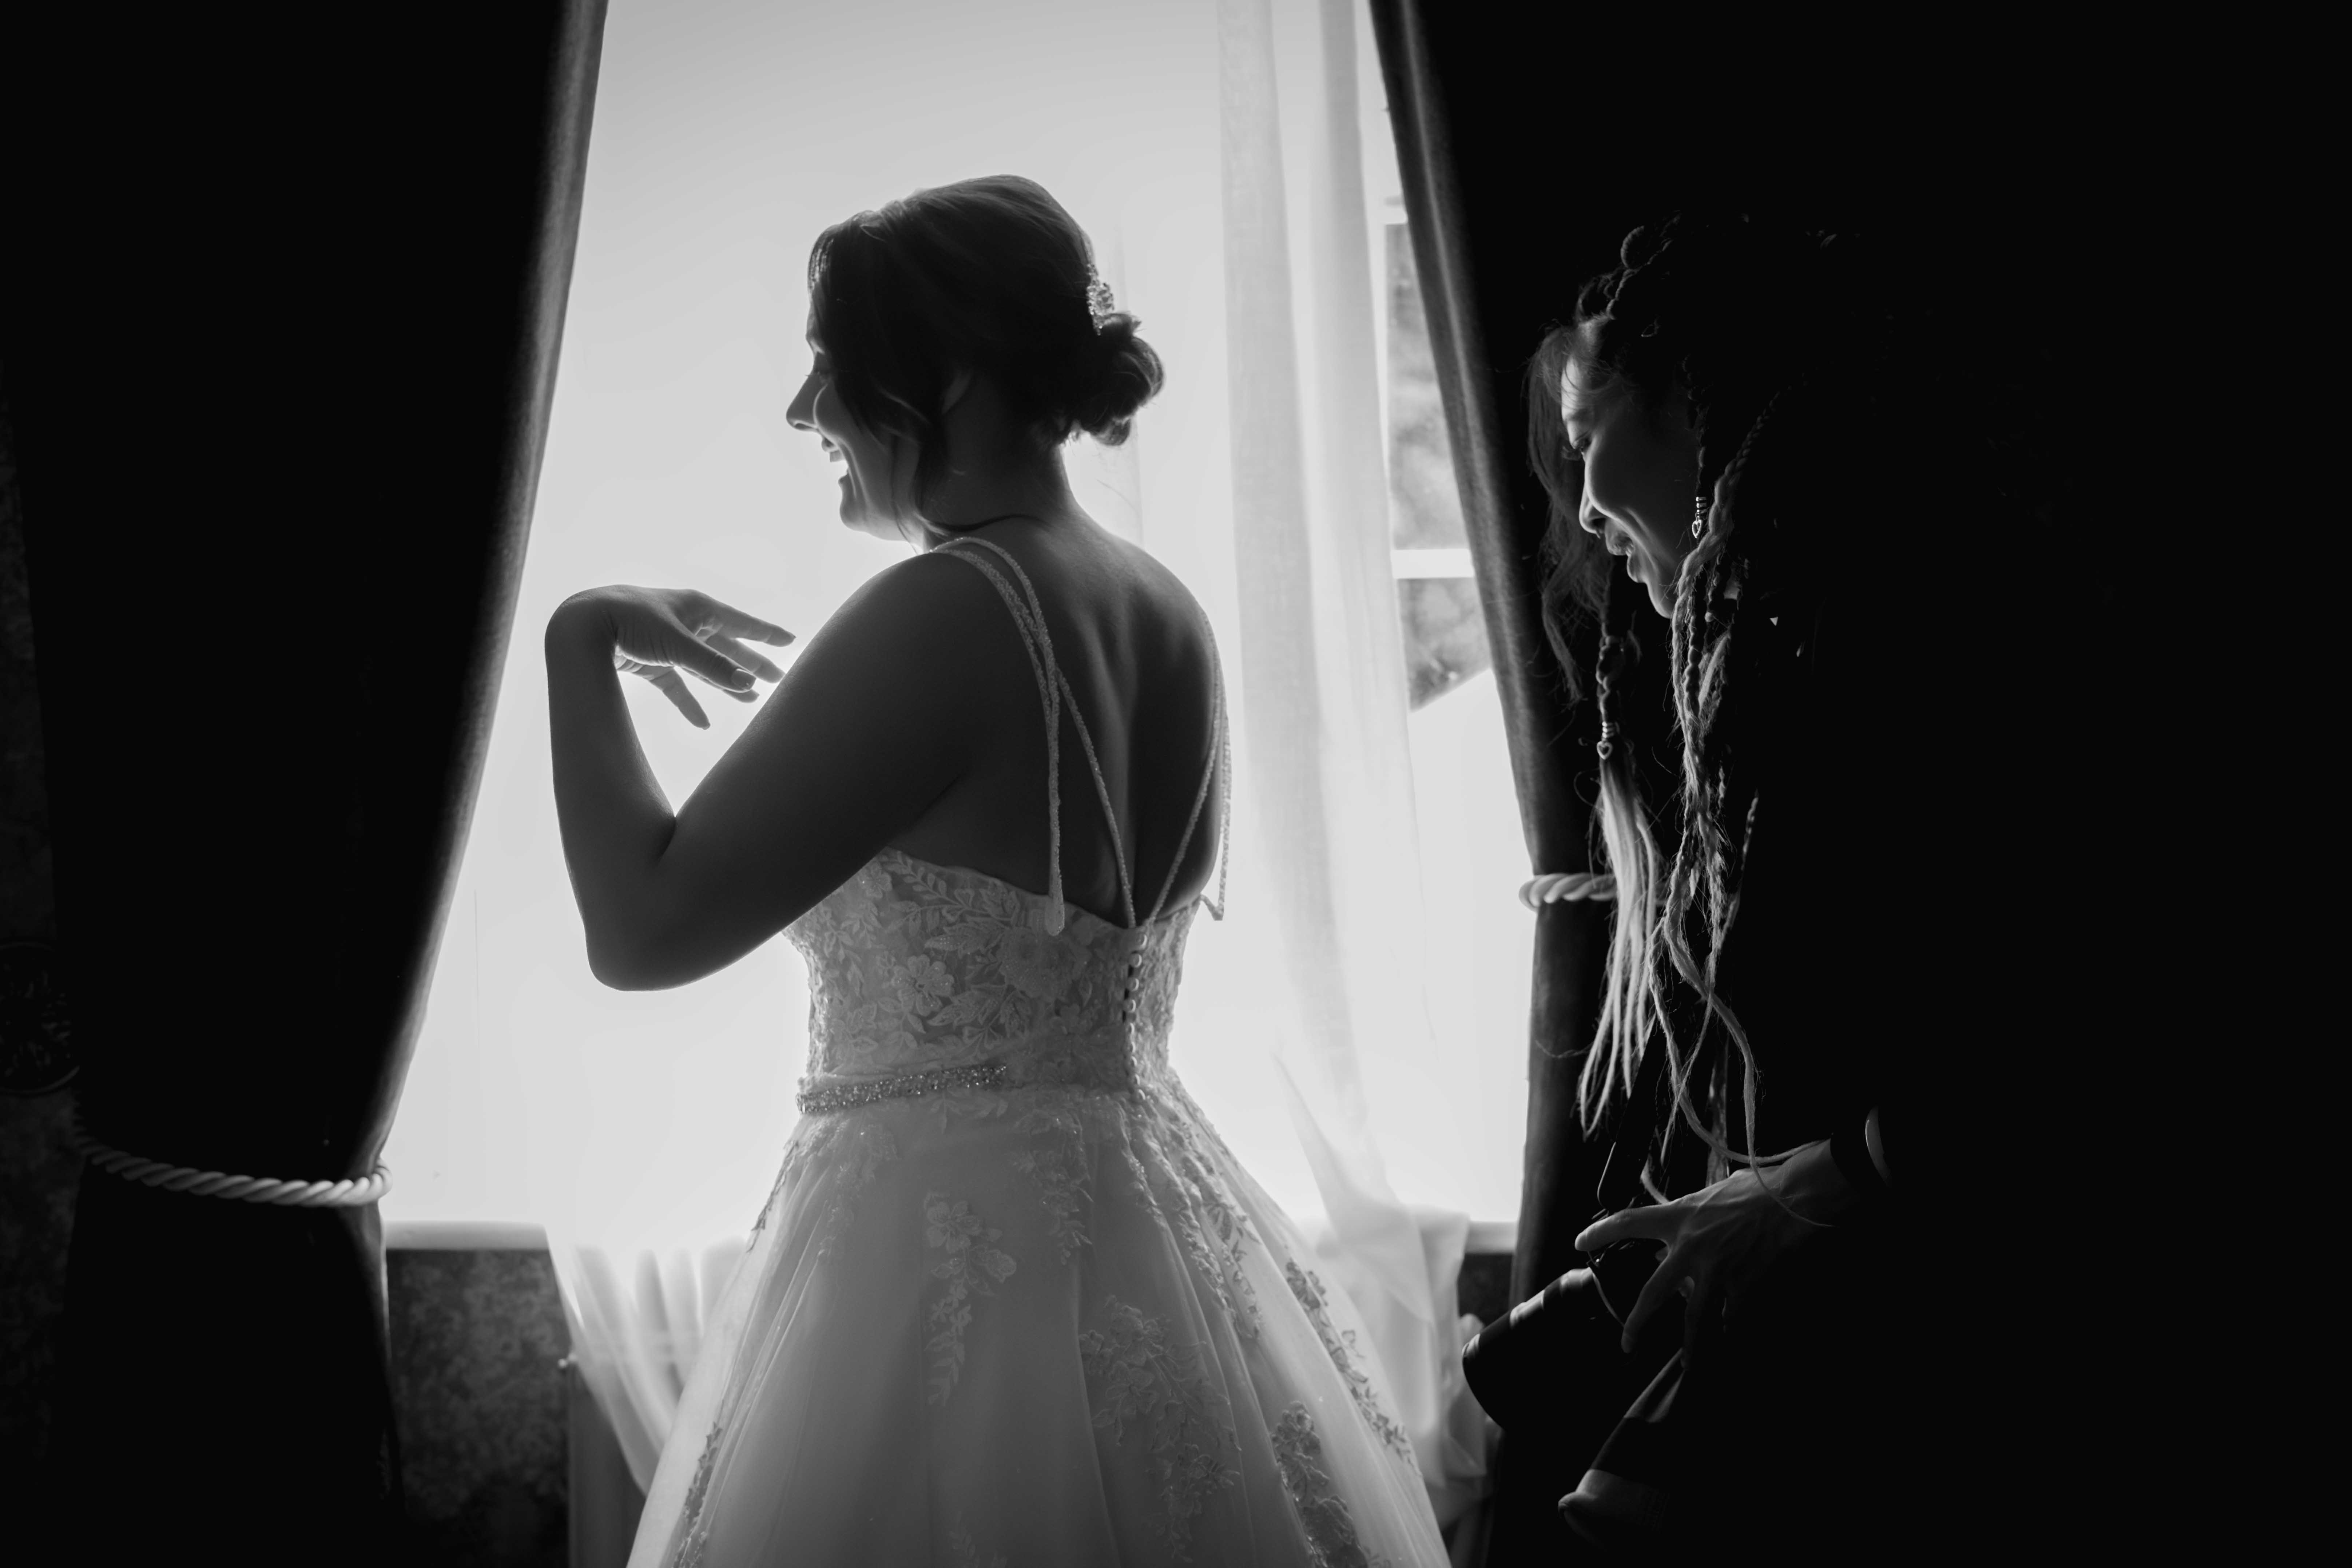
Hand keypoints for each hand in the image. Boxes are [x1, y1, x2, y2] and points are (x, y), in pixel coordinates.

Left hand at [558, 586, 793, 728]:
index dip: (766, 635)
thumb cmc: (631, 621)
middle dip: (752, 663)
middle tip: (779, 678)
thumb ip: (713, 666)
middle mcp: (685, 623)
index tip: (791, 642)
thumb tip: (750, 685)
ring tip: (750, 700)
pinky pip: (676, 685)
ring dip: (726, 684)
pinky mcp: (648, 662)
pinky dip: (689, 703)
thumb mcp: (678, 643)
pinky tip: (702, 723)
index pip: (742, 623)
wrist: (582, 624)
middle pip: (727, 647)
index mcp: (698, 608)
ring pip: (704, 667)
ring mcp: (666, 643)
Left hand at [1573, 1138, 1857, 1360]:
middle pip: (1654, 1292)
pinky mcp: (1745, 1282)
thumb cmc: (1752, 1189)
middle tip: (1627, 1344)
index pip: (1628, 1222)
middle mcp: (1691, 1246)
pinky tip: (1731, 1337)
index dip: (1600, 1232)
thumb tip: (1672, 1246)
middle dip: (1638, 1322)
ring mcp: (1717, 1269)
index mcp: (1678, 1217)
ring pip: (1695, 1316)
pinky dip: (1732, 1326)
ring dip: (1692, 1345)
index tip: (1580, 1242)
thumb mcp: (1709, 1197)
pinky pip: (1734, 1314)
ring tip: (1689, 1366)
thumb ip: (1686, 1220)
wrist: (1791, 1198)